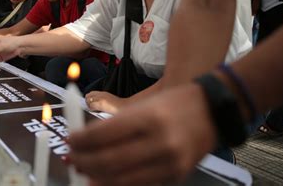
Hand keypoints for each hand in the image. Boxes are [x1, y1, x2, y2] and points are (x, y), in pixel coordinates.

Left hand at [68, 83, 216, 185]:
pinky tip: (103, 179)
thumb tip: (86, 141)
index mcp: (149, 118)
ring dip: (96, 177)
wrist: (213, 112)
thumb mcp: (144, 106)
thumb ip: (116, 125)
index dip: (82, 141)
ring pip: (122, 179)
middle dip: (84, 161)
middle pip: (110, 160)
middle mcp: (161, 142)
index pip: (105, 134)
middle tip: (71, 158)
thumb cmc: (174, 104)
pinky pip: (140, 185)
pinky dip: (117, 184)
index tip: (69, 140)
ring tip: (82, 171)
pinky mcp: (176, 176)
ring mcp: (170, 163)